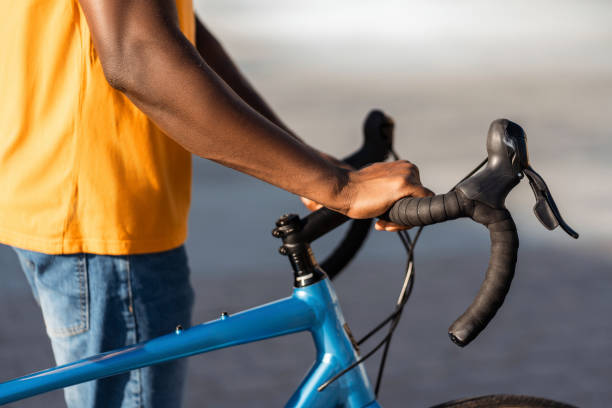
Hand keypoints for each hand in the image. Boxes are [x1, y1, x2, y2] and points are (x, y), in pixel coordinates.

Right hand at [301, 160, 433, 230]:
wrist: (343, 188)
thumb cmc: (356, 190)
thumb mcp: (378, 184)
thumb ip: (392, 188)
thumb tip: (399, 202)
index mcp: (403, 167)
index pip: (415, 193)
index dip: (402, 208)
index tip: (386, 217)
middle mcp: (409, 168)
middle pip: (418, 200)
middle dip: (401, 215)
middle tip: (382, 223)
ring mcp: (409, 175)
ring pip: (418, 206)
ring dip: (400, 221)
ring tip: (381, 223)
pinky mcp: (407, 185)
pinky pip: (420, 208)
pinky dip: (406, 221)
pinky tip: (383, 223)